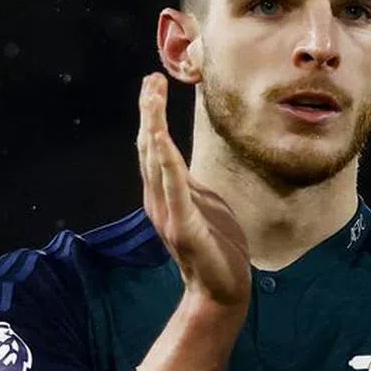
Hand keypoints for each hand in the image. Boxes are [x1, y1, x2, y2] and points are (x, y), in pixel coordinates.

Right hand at [137, 72, 251, 308]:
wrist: (221, 291)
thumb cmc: (217, 249)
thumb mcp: (204, 207)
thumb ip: (191, 186)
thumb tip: (185, 166)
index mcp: (165, 195)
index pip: (154, 148)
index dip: (151, 115)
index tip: (153, 83)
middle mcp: (159, 201)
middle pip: (149, 148)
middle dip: (149, 111)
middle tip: (151, 79)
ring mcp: (169, 213)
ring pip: (156, 162)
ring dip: (153, 126)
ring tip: (151, 98)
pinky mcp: (183, 226)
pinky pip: (173, 187)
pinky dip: (165, 162)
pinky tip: (160, 139)